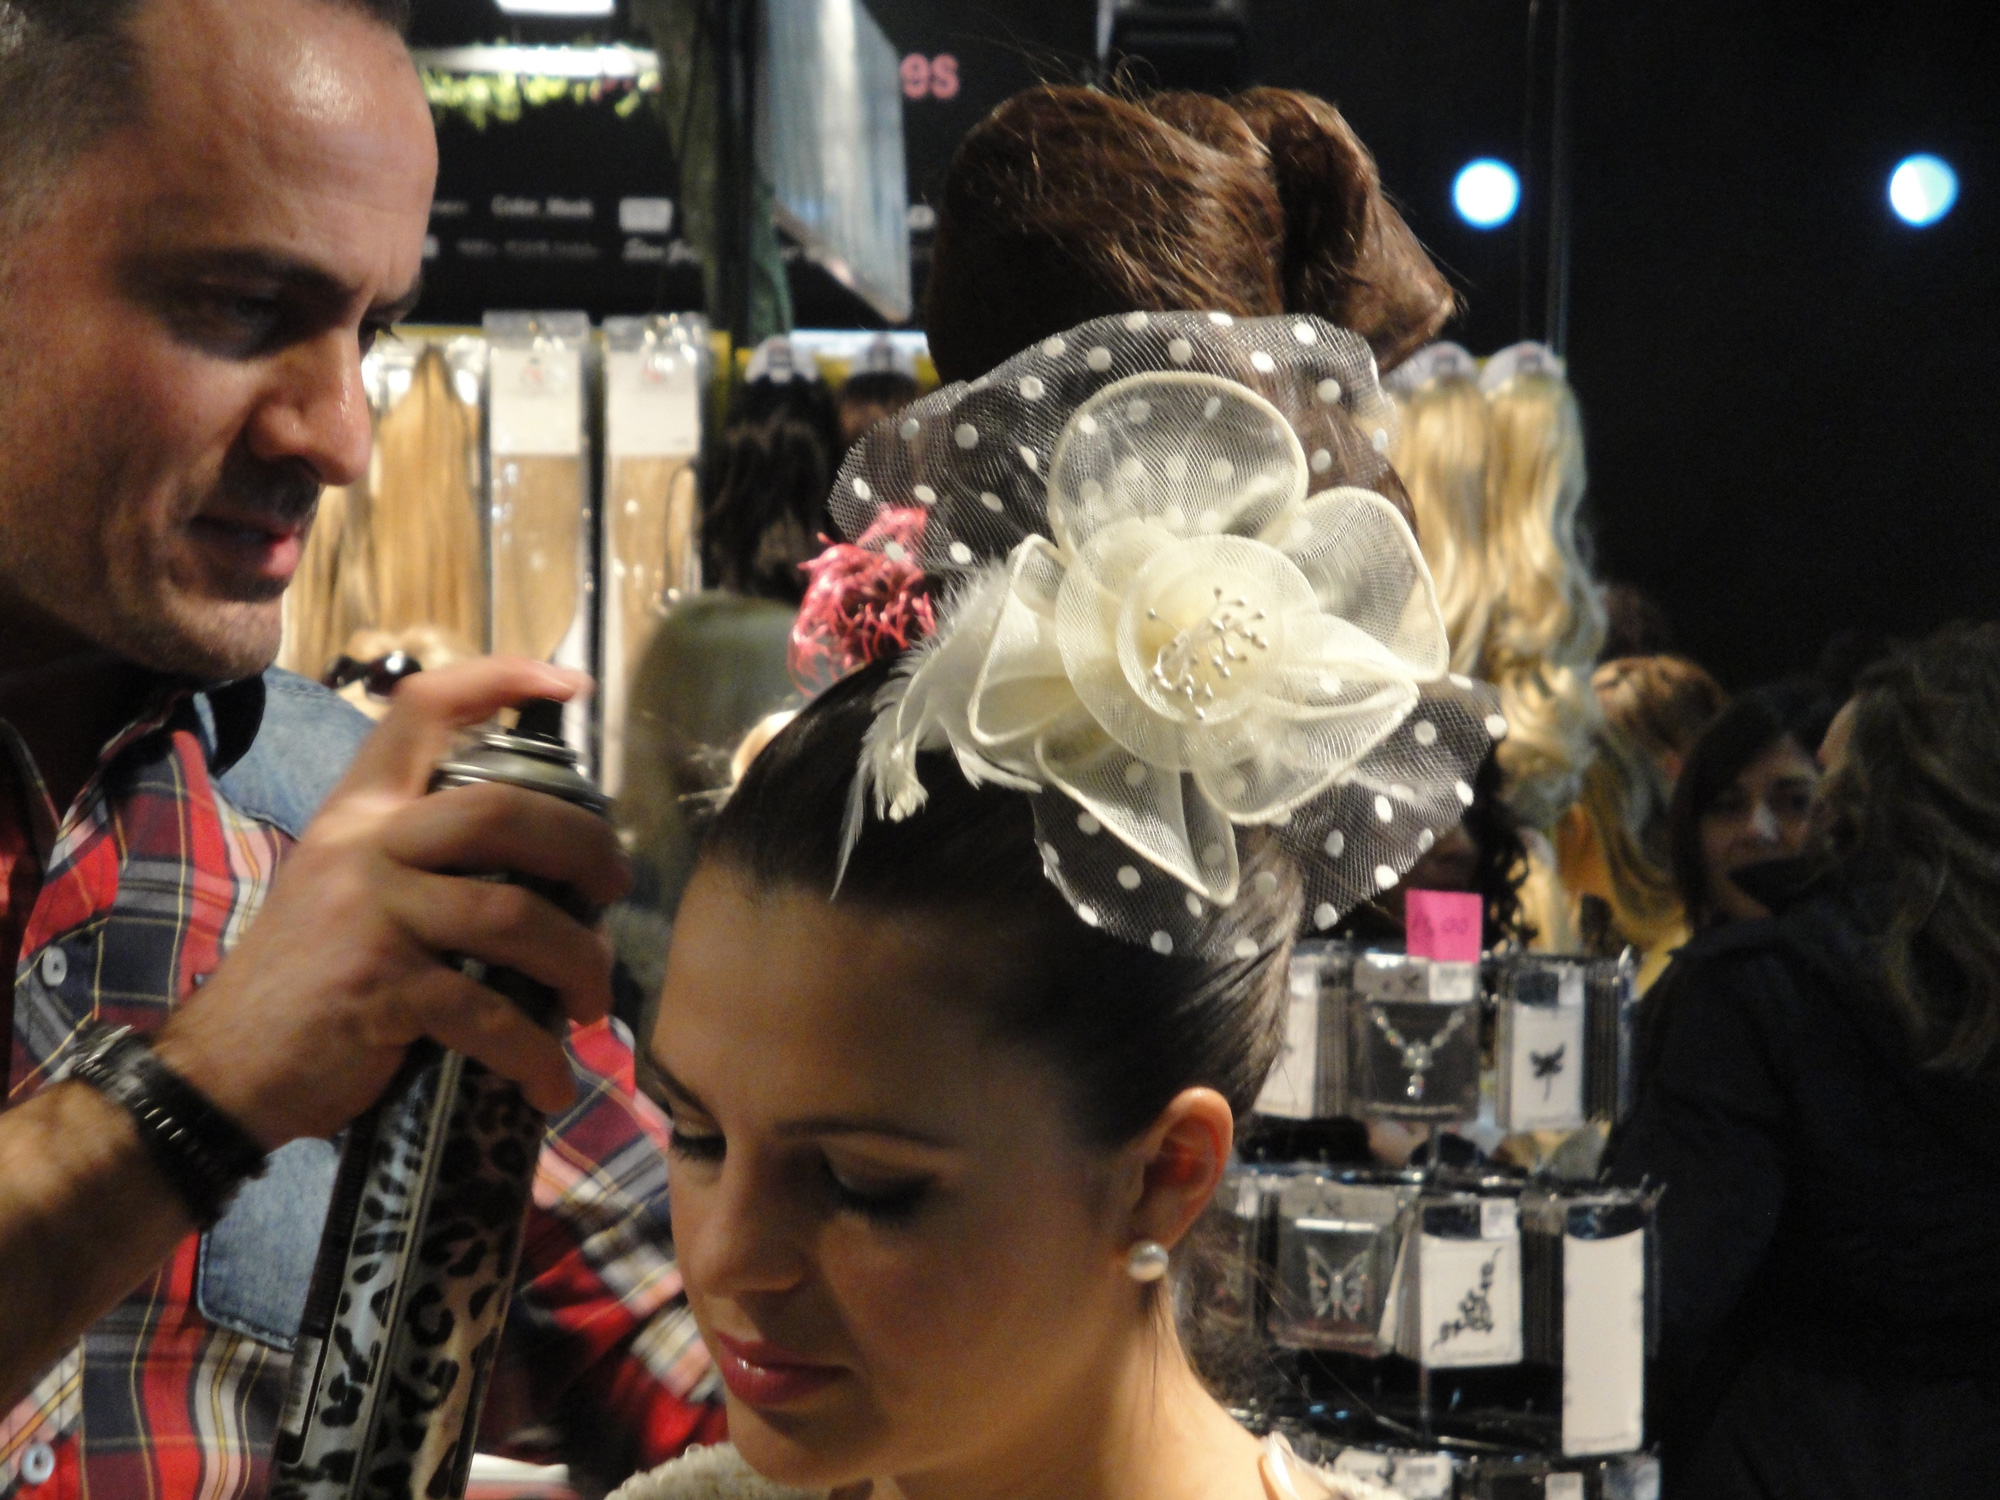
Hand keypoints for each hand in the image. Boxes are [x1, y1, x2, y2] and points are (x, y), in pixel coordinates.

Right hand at [154, 657, 630, 1148]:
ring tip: (592, 1002)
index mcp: (360, 812)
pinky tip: (548, 1080)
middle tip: (614, 889)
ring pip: (514, 915)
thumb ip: (422, 860)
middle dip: (584, 848)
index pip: (424, 708)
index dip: (503, 679)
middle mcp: (365, 847)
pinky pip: (489, 1014)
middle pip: (502, 810)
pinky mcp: (380, 990)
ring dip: (578, 964)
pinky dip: (534, 1053)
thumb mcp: (348, 890)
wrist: (220, 1072)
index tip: (571, 685)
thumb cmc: (308, 981)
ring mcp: (371, 916)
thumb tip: (545, 867)